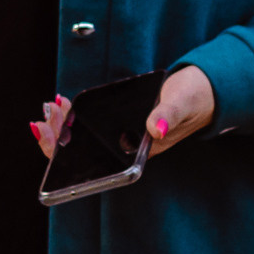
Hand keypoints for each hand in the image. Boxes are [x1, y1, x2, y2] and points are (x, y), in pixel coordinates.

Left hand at [29, 67, 214, 161]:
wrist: (207, 90)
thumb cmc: (196, 98)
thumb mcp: (183, 103)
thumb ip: (169, 116)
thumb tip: (157, 129)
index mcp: (140, 152)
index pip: (97, 163)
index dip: (69, 154)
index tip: (52, 134)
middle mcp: (128, 149)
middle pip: (84, 154)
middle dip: (59, 137)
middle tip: (45, 116)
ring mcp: (124, 138)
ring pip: (85, 141)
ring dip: (64, 127)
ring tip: (51, 108)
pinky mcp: (122, 126)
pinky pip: (93, 128)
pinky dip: (76, 118)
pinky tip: (64, 107)